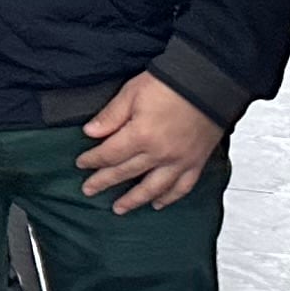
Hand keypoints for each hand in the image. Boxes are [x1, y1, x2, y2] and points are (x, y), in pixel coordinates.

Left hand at [78, 71, 225, 212]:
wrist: (208, 82)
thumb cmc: (170, 83)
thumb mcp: (132, 93)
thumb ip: (111, 116)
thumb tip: (90, 132)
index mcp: (141, 135)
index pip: (110, 154)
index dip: (93, 160)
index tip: (81, 164)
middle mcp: (160, 153)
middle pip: (126, 172)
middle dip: (104, 182)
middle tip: (89, 190)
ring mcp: (180, 161)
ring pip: (153, 188)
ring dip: (134, 200)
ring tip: (119, 208)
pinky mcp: (196, 162)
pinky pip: (182, 187)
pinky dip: (169, 198)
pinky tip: (158, 204)